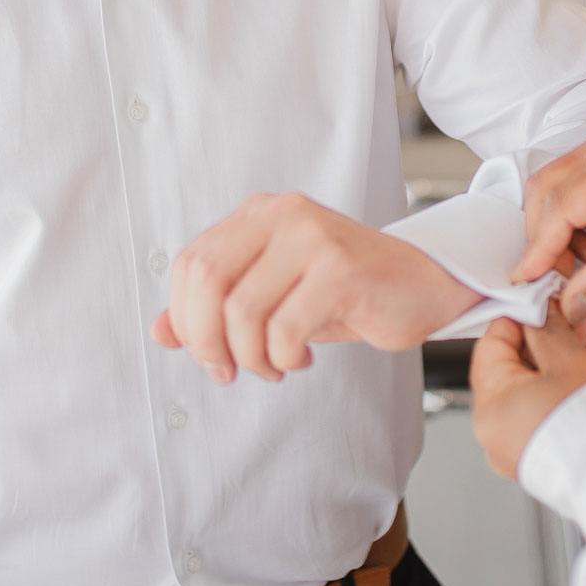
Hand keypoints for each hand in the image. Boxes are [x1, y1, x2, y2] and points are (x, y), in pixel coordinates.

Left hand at [152, 192, 478, 382]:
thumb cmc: (347, 293)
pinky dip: (282, 358)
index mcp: (258, 215)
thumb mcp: (273, 299)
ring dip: (249, 357)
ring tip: (273, 367)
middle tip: (228, 370)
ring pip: (242, 311)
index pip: (190, 264)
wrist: (425, 285)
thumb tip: (160, 331)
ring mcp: (312, 237)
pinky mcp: (341, 268)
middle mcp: (281, 215)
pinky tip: (300, 358)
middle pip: (206, 282)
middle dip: (207, 341)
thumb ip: (216, 309)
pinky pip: (285, 328)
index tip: (208, 354)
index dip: (186, 318)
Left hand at [470, 303, 585, 479]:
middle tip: (573, 325)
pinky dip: (561, 394)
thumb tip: (541, 312)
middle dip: (545, 343)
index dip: (520, 319)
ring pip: (531, 393)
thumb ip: (549, 330)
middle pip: (512, 369)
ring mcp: (518, 453)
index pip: (491, 344)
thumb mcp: (570, 360)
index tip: (543, 305)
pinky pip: (543, 417)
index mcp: (489, 408)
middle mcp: (496, 436)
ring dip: (558, 366)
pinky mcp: (542, 463)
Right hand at [511, 127, 585, 324]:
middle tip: (563, 276)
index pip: (561, 205)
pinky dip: (568, 218)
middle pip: (546, 191)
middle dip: (545, 239)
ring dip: (556, 230)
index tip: (526, 279)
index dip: (539, 247)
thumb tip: (568, 304)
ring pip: (550, 188)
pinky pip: (565, 185)